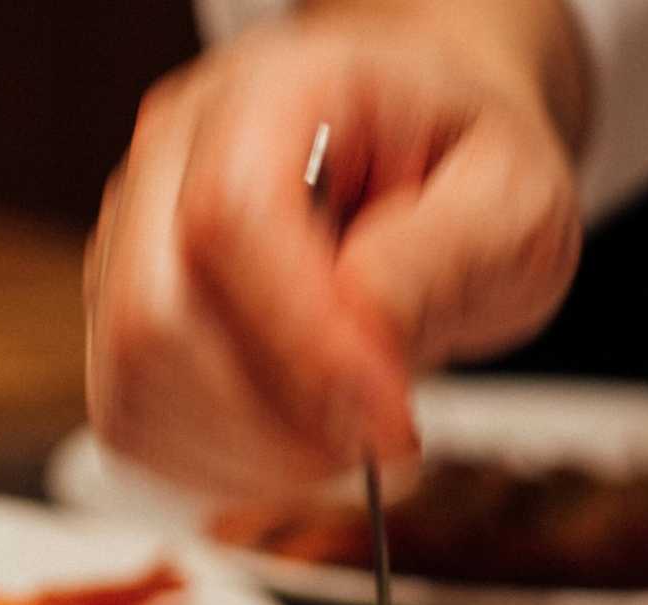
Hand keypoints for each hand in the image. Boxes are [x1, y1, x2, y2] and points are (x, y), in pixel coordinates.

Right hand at [85, 0, 587, 498]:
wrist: (433, 163)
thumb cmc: (465, 168)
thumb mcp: (515, 197)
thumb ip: (446, 253)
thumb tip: (365, 323)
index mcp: (274, 93)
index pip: (232, 216)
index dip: (305, 343)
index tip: (389, 420)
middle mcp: (176, 156)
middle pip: (157, 314)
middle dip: (278, 418)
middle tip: (383, 443)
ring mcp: (137, 237)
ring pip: (135, 381)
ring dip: (250, 455)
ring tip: (351, 448)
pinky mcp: (131, 318)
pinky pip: (134, 422)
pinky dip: (219, 468)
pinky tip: (300, 456)